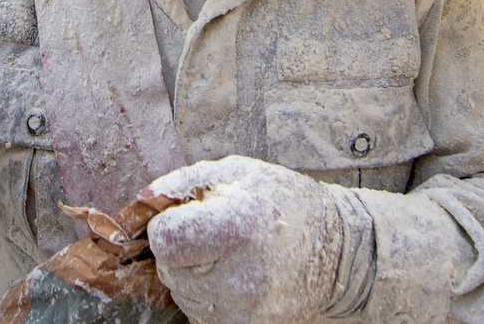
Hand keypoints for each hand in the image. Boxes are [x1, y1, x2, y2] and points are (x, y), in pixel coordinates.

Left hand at [145, 156, 343, 323]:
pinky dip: (207, 294)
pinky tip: (235, 276)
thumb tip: (144, 201)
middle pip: (168, 267)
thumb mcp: (240, 173)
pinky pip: (198, 312)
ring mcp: (241, 309)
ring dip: (193, 273)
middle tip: (218, 233)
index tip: (192, 215)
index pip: (164, 237)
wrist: (339, 251)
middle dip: (182, 248)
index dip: (170, 222)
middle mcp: (238, 275)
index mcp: (237, 226)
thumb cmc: (287, 203)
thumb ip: (185, 183)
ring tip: (231, 254)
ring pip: (180, 293)